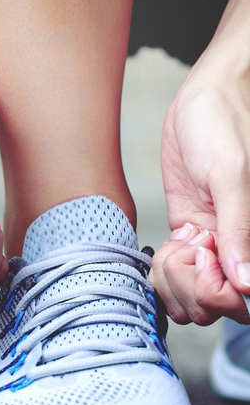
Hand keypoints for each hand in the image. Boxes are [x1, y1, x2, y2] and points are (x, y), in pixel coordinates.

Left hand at [151, 52, 249, 324]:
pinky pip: (174, 271)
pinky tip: (166, 251)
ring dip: (173, 282)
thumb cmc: (223, 125)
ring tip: (176, 248)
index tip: (201, 259)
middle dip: (189, 288)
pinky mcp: (189, 232)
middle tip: (186, 250)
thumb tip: (247, 285)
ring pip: (188, 293)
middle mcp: (234, 247)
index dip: (213, 293)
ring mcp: (210, 244)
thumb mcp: (232, 175)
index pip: (236, 297)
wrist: (202, 99)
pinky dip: (163, 271)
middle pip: (209, 304)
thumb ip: (240, 229)